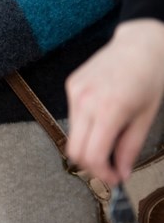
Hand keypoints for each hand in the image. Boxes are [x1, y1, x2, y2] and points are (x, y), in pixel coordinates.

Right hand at [66, 19, 163, 185]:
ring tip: (109, 140)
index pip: (91, 155)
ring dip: (88, 144)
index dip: (102, 173)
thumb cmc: (151, 77)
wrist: (140, 43)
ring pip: (72, 134)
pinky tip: (103, 116)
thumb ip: (130, 148)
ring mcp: (75, 92)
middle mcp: (85, 101)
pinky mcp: (71, 85)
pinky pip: (74, 116)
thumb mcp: (146, 117)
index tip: (114, 179)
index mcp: (108, 110)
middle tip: (110, 168)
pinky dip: (86, 125)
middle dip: (91, 165)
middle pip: (74, 150)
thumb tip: (121, 173)